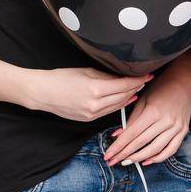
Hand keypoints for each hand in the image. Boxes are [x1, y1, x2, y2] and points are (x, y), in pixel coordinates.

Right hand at [24, 66, 150, 122]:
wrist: (42, 93)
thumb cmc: (61, 78)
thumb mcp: (85, 71)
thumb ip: (105, 76)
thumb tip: (121, 76)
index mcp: (96, 89)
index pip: (124, 85)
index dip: (138, 80)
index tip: (148, 75)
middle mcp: (96, 104)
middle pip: (123, 96)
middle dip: (136, 88)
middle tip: (145, 81)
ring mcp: (92, 114)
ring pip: (117, 106)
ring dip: (128, 97)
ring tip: (137, 89)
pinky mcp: (88, 119)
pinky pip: (108, 112)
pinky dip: (117, 105)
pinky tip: (124, 99)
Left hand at [104, 68, 190, 165]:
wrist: (182, 83)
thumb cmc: (160, 89)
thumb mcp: (142, 100)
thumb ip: (130, 119)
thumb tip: (117, 136)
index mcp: (153, 111)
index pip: (132, 133)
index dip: (119, 146)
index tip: (109, 155)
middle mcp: (166, 121)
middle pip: (141, 143)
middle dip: (125, 154)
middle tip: (113, 162)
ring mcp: (176, 127)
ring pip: (155, 149)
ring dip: (139, 158)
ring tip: (127, 161)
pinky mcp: (183, 131)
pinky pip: (171, 150)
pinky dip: (158, 158)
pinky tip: (146, 160)